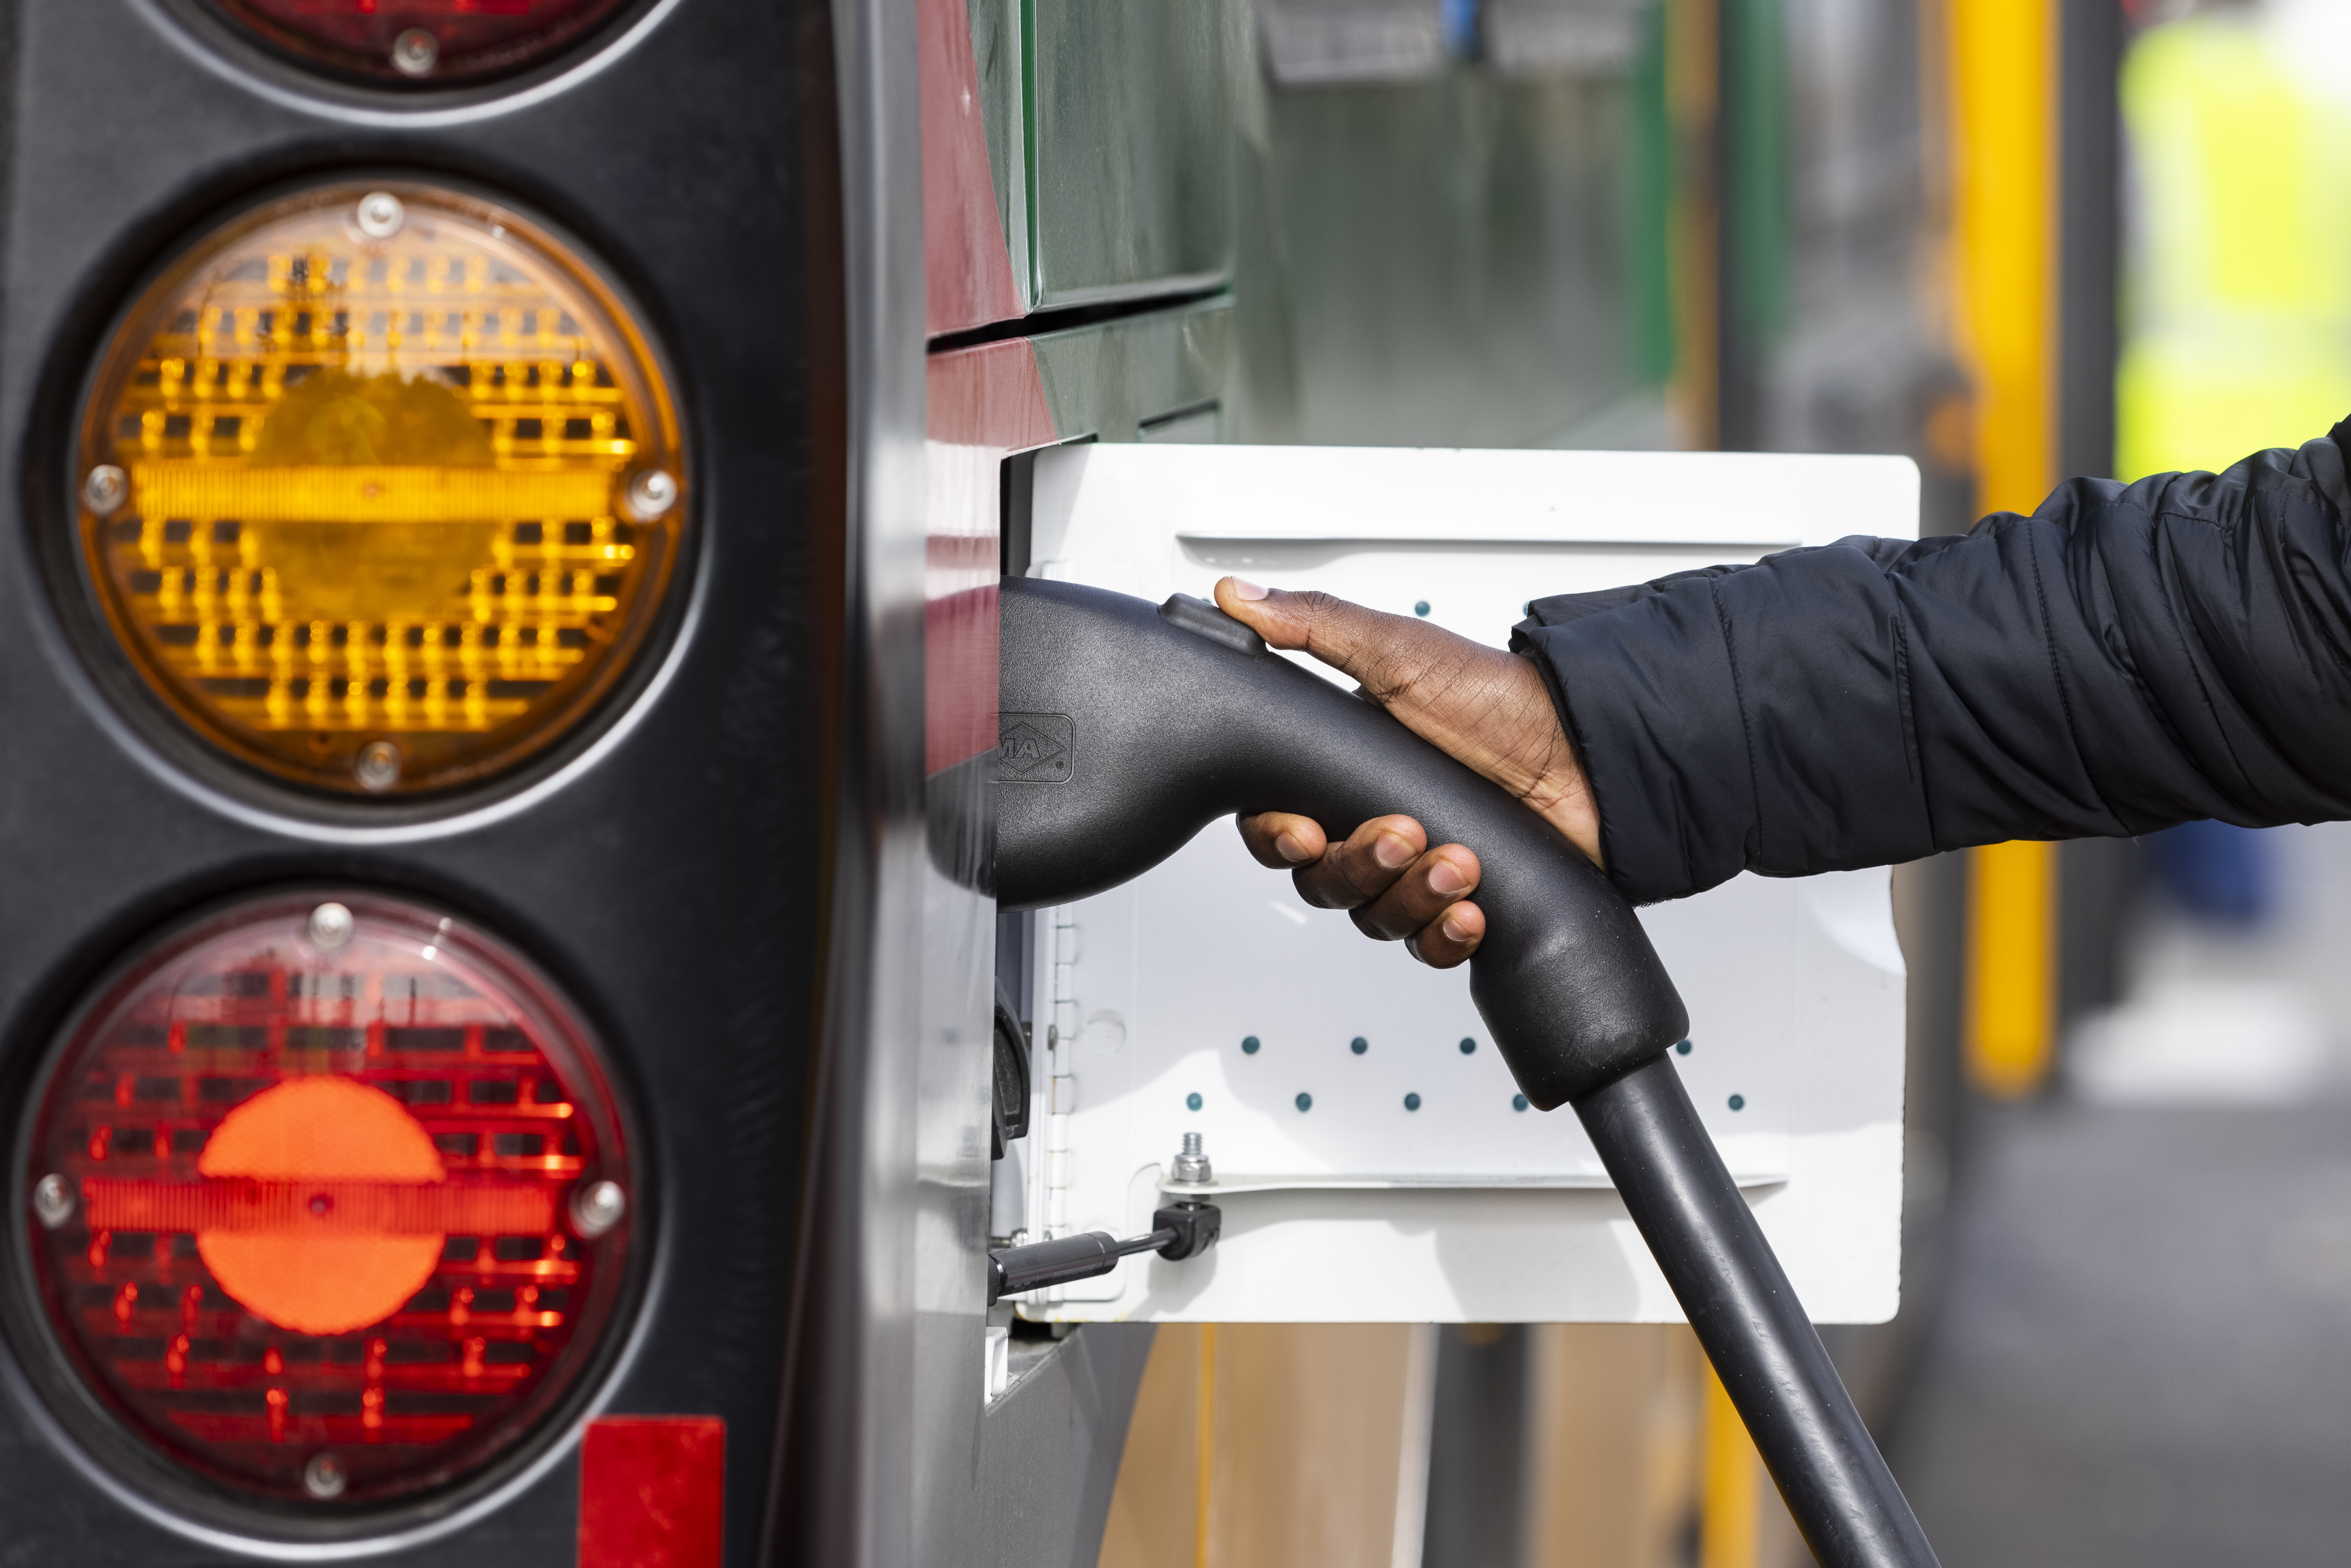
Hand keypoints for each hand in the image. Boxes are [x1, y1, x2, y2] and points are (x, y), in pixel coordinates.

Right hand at [1216, 577, 1599, 968]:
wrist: (1591, 747)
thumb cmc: (1498, 697)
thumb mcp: (1397, 649)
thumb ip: (1312, 625)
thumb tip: (1240, 597)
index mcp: (1345, 770)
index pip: (1278, 824)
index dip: (1280, 837)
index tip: (1305, 830)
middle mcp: (1375, 822)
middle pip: (1323, 880)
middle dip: (1359, 865)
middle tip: (1404, 832)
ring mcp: (1418, 868)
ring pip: (1373, 916)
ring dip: (1409, 898)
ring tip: (1456, 864)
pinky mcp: (1462, 903)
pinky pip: (1428, 948)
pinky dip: (1442, 937)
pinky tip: (1469, 912)